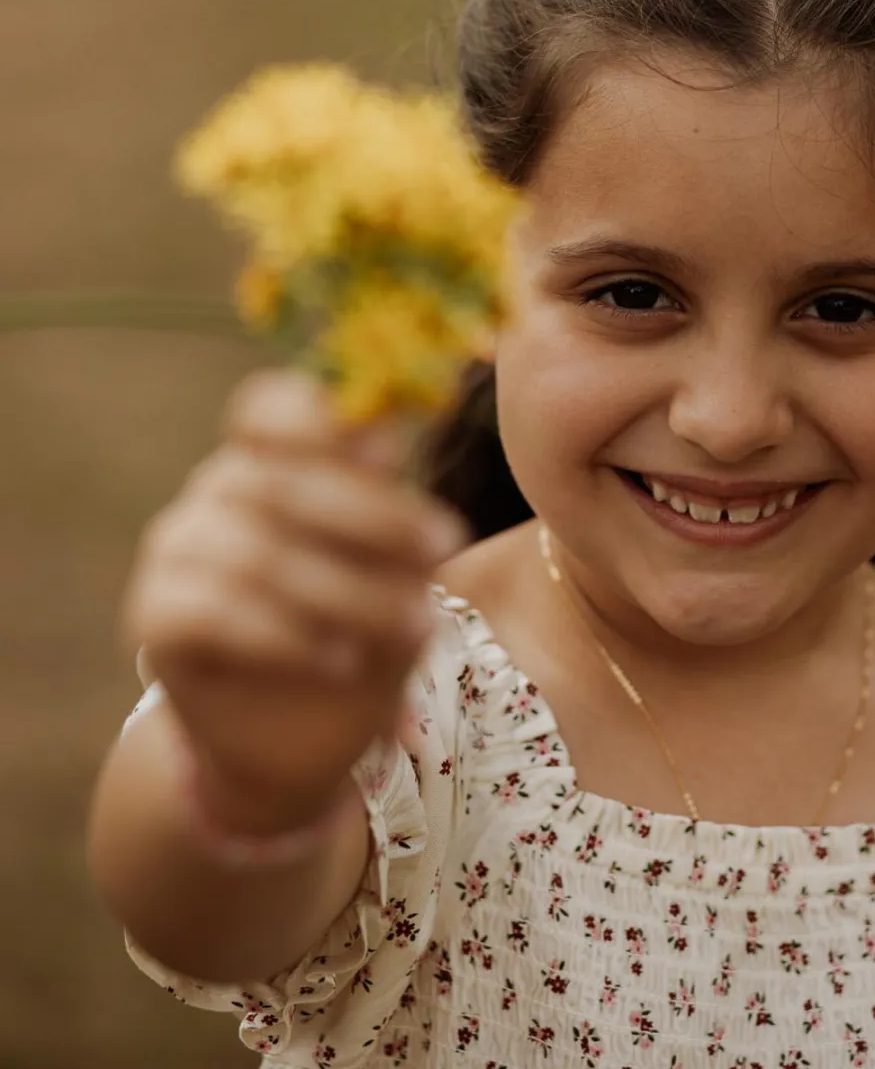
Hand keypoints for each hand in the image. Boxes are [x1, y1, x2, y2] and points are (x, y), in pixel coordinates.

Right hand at [119, 369, 466, 834]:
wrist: (304, 745)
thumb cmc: (360, 638)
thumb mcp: (397, 573)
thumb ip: (387, 505)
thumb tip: (382, 437)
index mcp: (270, 460)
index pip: (269, 407)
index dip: (317, 418)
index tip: (389, 453)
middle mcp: (217, 492)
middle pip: (277, 480)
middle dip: (372, 516)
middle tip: (442, 548)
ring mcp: (177, 549)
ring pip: (255, 551)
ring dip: (346, 591)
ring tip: (413, 626)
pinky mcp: (153, 617)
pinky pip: (214, 611)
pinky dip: (286, 636)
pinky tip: (341, 661)